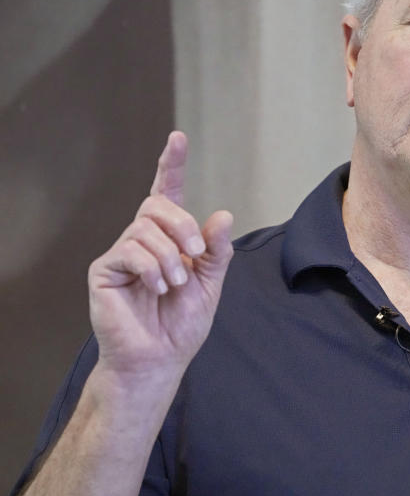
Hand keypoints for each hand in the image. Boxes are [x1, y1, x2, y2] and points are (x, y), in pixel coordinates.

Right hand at [88, 131, 233, 380]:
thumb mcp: (210, 282)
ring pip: (146, 229)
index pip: (167, 192)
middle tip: (196, 255)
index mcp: (169, 238)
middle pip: (159, 205)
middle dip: (184, 226)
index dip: (171, 164)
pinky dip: (151, 268)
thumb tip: (220, 214)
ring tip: (174, 284)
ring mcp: (120, 253)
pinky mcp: (103, 270)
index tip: (178, 137)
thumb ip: (216, 250)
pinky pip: (129, 251)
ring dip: (171, 256)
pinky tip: (156, 288)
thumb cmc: (182, 322)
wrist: (159, 358)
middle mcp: (141, 239)